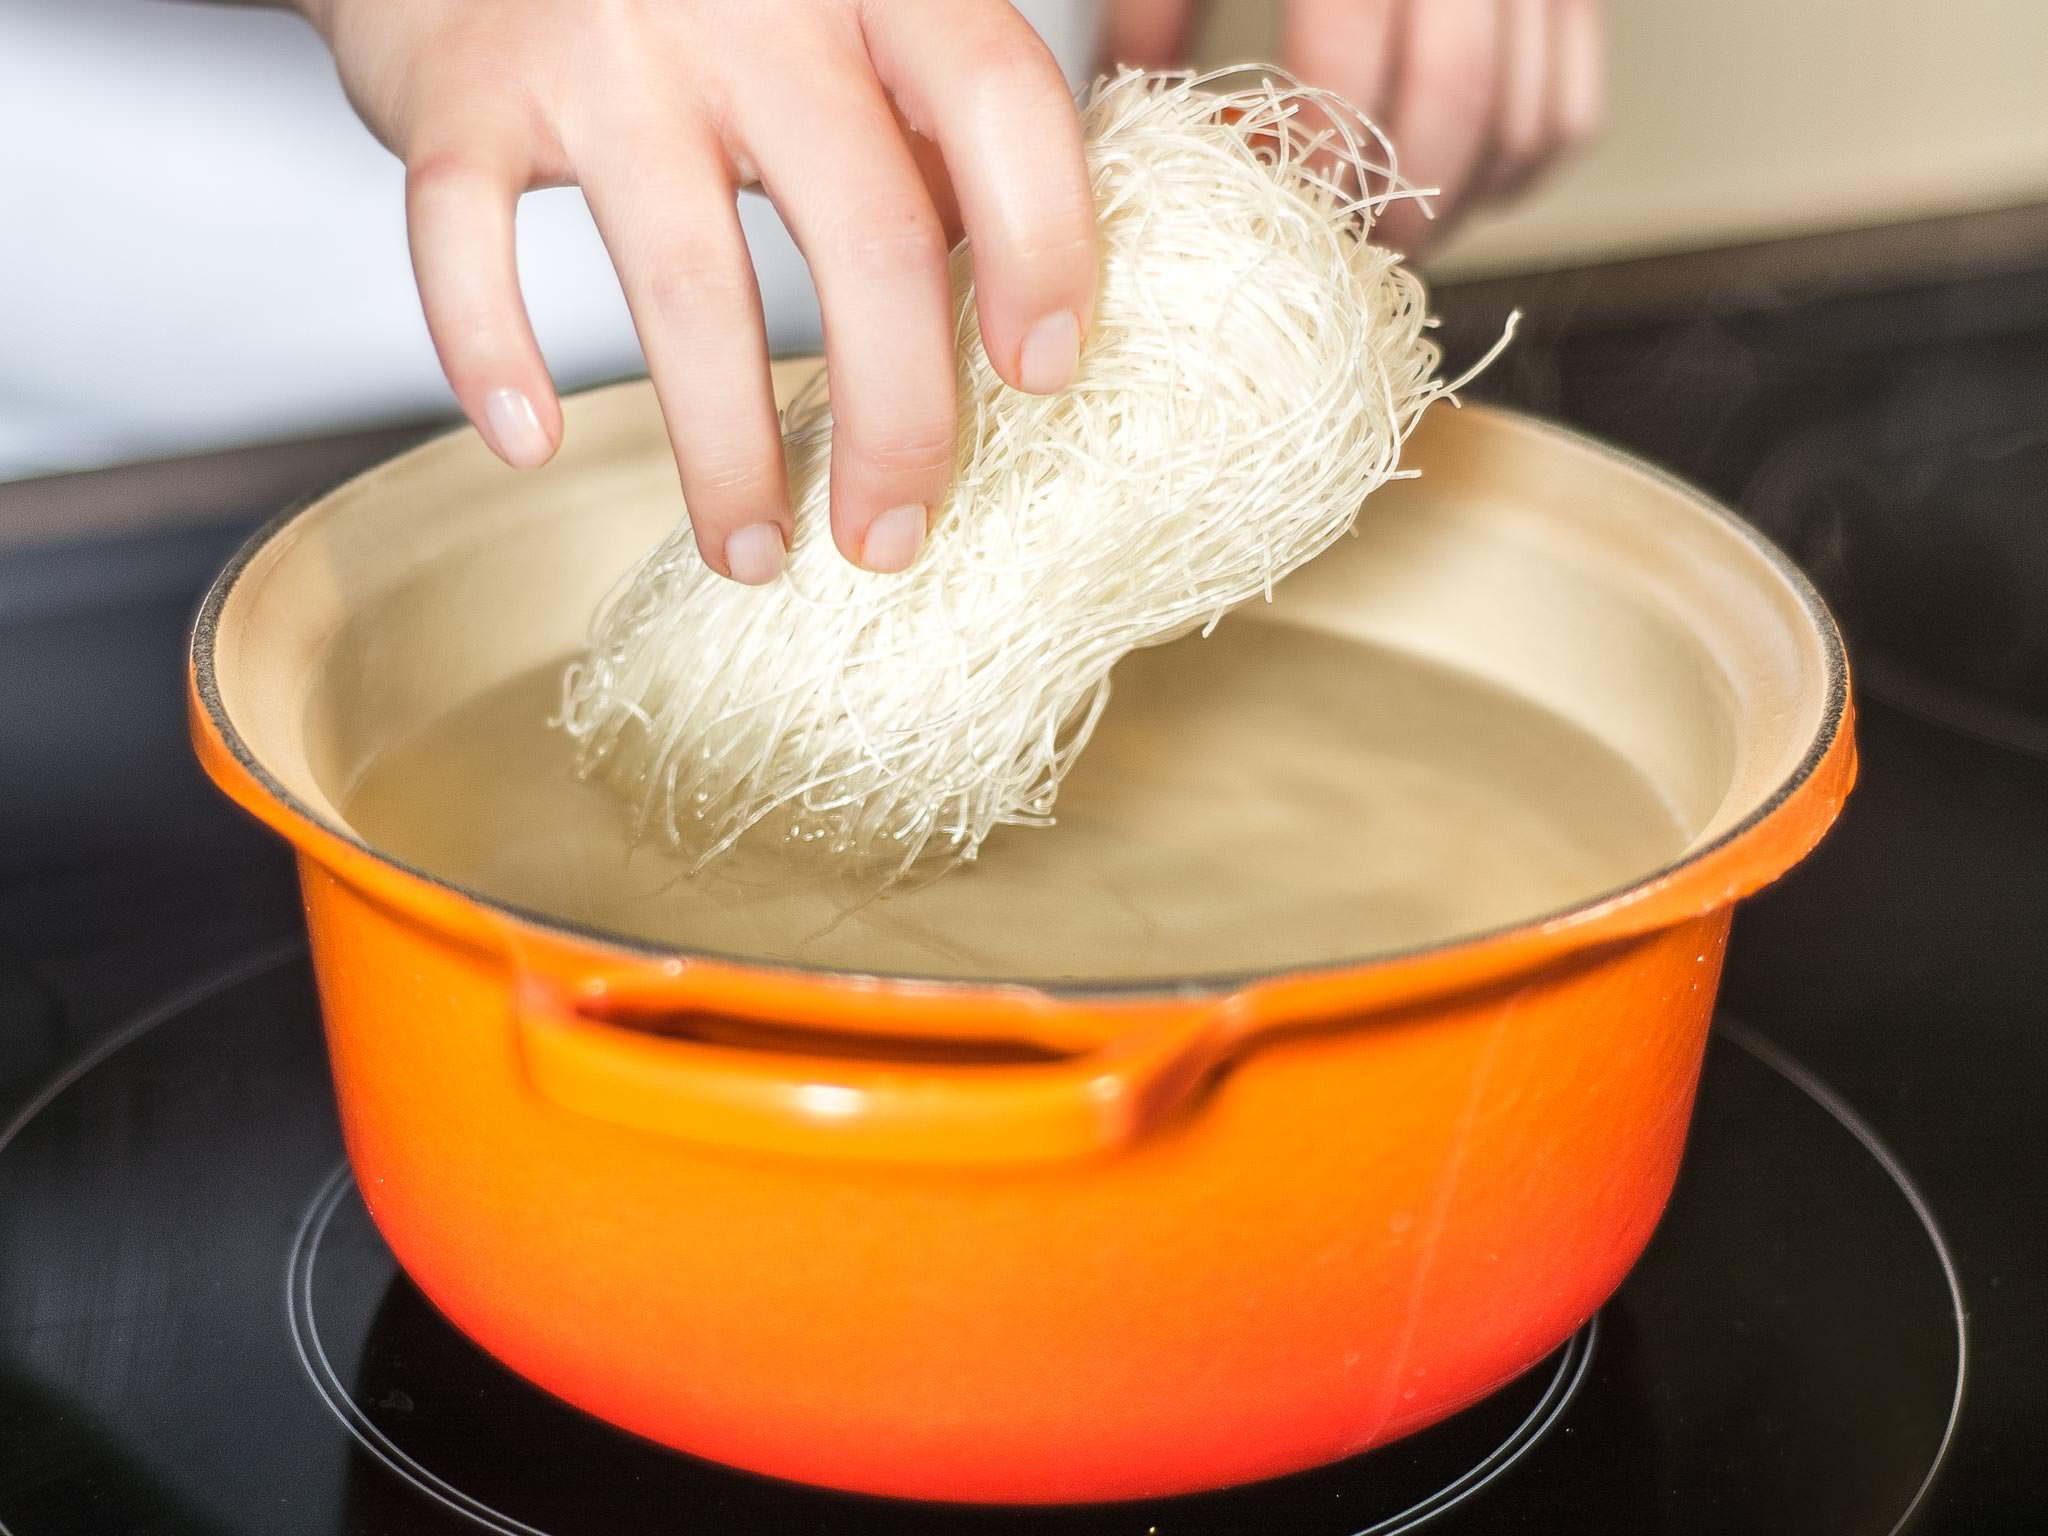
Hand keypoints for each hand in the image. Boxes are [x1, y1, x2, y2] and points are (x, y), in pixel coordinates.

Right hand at [299, 0, 1098, 580]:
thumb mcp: (844, 17)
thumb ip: (930, 130)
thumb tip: (1014, 300)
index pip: (1002, 102)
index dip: (1045, 247)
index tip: (1042, 377)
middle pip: (870, 234)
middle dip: (896, 421)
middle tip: (890, 534)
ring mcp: (605, 43)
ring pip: (691, 286)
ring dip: (728, 455)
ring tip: (751, 556)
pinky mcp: (467, 84)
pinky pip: (469, 241)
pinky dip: (494, 355)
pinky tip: (532, 440)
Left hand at [1107, 0, 1605, 255]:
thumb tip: (1127, 99)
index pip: (1351, 47)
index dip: (1316, 148)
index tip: (1283, 207)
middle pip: (1457, 94)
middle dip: (1397, 198)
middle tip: (1344, 253)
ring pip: (1528, 117)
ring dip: (1460, 202)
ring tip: (1392, 234)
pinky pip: (1572, 109)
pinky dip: (1516, 171)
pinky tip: (1453, 192)